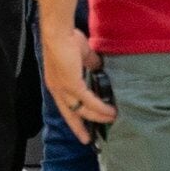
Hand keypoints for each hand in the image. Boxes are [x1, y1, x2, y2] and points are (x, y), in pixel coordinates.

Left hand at [41, 29, 116, 144]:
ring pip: (82, 110)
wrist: (59, 32)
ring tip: (113, 118)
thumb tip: (99, 67)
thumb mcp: (80, 55)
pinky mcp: (72, 85)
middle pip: (71, 115)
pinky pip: (89, 101)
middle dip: (82, 127)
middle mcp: (57, 90)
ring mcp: (64, 89)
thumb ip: (89, 64)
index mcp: (56, 84)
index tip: (82, 133)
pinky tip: (110, 111)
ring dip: (98, 116)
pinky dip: (100, 107)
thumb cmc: (67, 39)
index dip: (73, 121)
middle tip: (93, 138)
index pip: (64, 107)